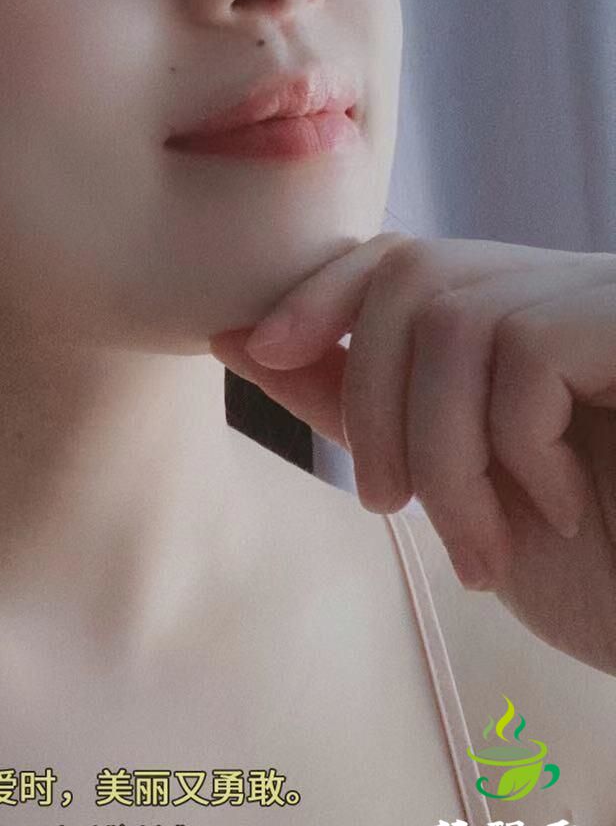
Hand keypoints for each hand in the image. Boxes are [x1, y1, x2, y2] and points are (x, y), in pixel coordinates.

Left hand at [209, 233, 615, 675]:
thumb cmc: (597, 570)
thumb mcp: (449, 483)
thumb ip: (362, 406)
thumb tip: (245, 339)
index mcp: (518, 320)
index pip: (400, 255)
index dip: (319, 291)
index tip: (253, 344)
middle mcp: (567, 292)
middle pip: (411, 272)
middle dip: (366, 390)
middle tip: (382, 503)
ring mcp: (608, 303)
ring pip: (456, 321)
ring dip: (437, 449)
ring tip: (475, 544)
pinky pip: (524, 353)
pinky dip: (513, 447)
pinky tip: (560, 508)